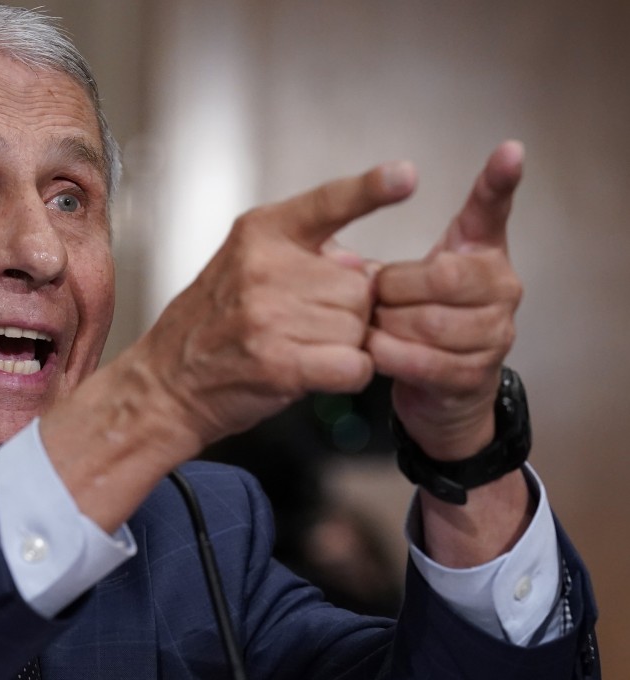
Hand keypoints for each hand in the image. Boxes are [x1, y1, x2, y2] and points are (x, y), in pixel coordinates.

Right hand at [141, 161, 415, 449]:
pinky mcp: (279, 362)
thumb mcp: (246, 264)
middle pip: (359, 286)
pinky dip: (347, 374)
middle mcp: (265, 267)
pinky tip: (316, 372)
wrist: (167, 382)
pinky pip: (354, 365)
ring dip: (343, 345)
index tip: (405, 175)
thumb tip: (363, 269)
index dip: (370, 189)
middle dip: (347, 310)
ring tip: (300, 348)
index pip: (327, 202)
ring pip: (358, 327)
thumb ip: (306, 255)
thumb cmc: (213, 325)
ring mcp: (269, 315)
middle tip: (305, 324)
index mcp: (261, 233)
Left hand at [367, 141, 524, 459]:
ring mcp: (495, 333)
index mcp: (481, 253)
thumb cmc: (414, 321)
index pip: (493, 211)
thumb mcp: (404, 281)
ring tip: (371, 326)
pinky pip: (426, 361)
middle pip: (444, 276)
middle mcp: (500, 288)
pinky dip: (391, 355)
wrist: (436, 391)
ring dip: (387, 325)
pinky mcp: (474, 374)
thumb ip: (386, 259)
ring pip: (431, 322)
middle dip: (394, 288)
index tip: (508, 150)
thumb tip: (340, 256)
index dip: (500, 182)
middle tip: (373, 297)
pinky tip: (372, 351)